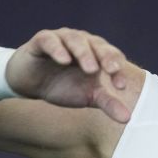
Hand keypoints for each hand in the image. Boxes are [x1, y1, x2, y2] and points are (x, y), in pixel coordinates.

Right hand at [7, 28, 132, 122]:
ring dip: (84, 53)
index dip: (118, 70)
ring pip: (76, 40)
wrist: (30, 83)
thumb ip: (108, 104)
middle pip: (98, 45)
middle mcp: (83, 42)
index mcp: (97, 54)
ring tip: (90, 69)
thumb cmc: (63, 86)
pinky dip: (58, 49)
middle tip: (110, 70)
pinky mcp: (42, 40)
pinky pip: (50, 40)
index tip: (121, 86)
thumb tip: (127, 119)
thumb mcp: (87, 97)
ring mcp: (62, 39)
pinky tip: (63, 61)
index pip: (112, 57)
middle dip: (105, 57)